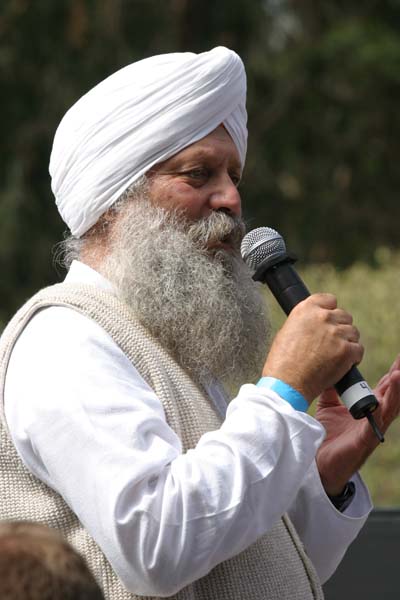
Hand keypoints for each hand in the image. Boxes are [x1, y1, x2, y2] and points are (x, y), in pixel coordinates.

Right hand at [262, 293, 362, 402]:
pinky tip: (342, 364)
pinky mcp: (346, 351)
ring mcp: (336, 333)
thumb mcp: (287, 331)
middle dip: (339, 328)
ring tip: (335, 356)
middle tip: (331, 343)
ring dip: (347, 343)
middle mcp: (322, 317)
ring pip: (353, 333)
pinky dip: (352, 358)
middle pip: (344, 316)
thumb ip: (305, 321)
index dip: (329, 311)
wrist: (286, 383)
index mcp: (306, 309)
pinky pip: (358, 349)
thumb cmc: (282, 362)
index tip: (327, 322)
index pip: (329, 300)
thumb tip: (315, 322)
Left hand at [315, 354, 399, 495]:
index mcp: (369, 406)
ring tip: (399, 374)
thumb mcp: (329, 406)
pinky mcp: (364, 441)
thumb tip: (331, 369)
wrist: (320, 462)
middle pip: (393, 393)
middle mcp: (375, 416)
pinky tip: (382, 402)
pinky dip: (380, 412)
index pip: (385, 385)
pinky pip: (374, 425)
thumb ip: (333, 389)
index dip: (394, 371)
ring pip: (389, 407)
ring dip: (396, 391)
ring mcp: (372, 428)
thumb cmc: (328, 434)